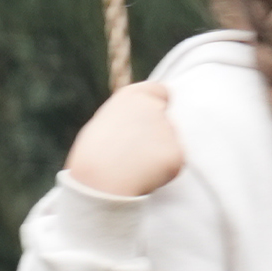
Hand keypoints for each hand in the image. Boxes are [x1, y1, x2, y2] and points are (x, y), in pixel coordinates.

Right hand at [65, 82, 181, 197]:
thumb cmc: (93, 155)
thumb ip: (127, 118)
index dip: (157, 106)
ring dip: (159, 154)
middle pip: (166, 119)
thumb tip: (137, 127)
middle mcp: (153, 107)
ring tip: (134, 166)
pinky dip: (164, 171)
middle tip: (137, 153)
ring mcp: (168, 128)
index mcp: (132, 96)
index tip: (150, 121)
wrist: (100, 179)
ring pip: (170, 143)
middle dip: (157, 135)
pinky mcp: (177, 152)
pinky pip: (174, 162)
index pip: (160, 92)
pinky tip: (144, 175)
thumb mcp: (104, 123)